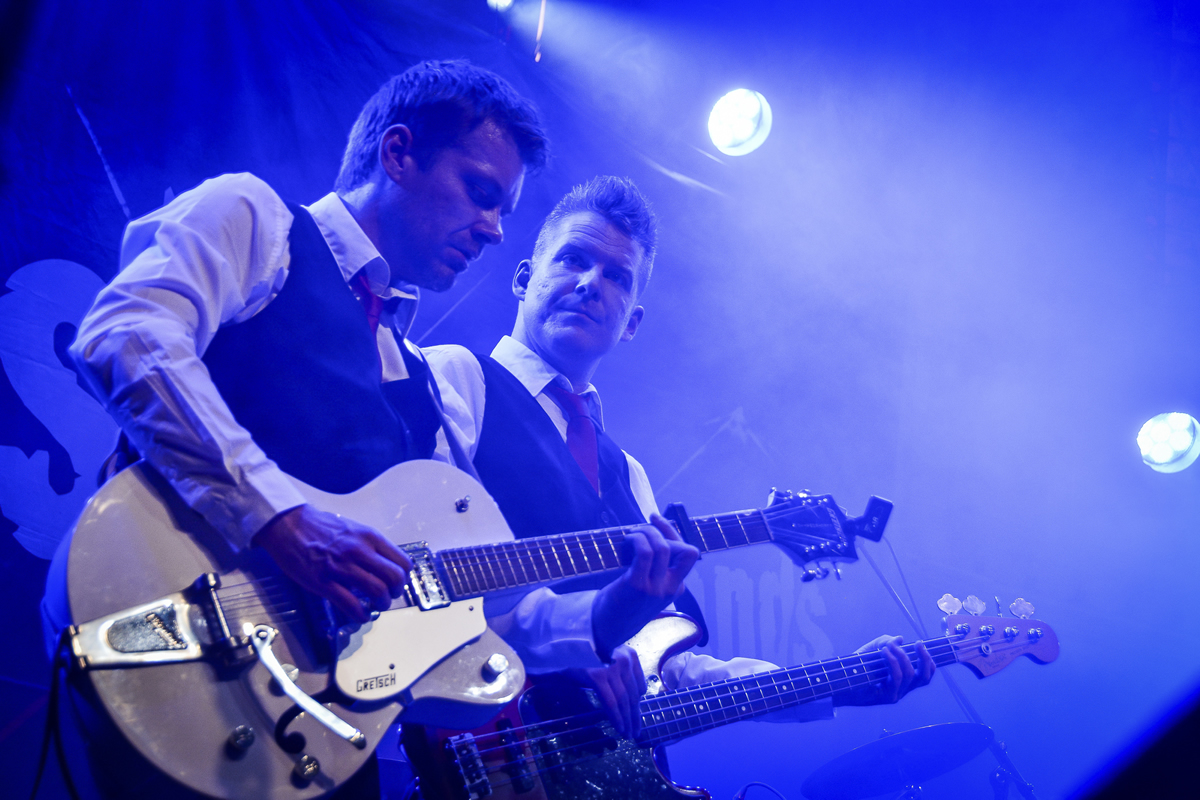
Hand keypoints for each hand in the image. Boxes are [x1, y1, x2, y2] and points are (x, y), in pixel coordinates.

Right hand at [253, 504, 412, 622]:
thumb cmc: (320, 526)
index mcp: (369, 537)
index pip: (402, 561)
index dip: (405, 576)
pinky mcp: (324, 582)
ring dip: (382, 603)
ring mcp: (342, 567)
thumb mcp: (353, 528)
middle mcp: (360, 551)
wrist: (289, 524)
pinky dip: (360, 614)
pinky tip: (361, 615)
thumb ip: (370, 545)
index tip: (399, 581)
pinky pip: (350, 604)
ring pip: (377, 591)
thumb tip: (384, 563)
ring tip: (378, 606)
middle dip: (397, 591)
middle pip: (394, 577)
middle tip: (390, 595)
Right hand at [575, 644, 646, 737]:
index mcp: (630, 655)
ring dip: (628, 720)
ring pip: (624, 700)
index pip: (639, 686)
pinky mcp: (598, 676)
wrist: (564, 644)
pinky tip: (619, 728)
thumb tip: (626, 700)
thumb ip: (618, 676)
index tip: (635, 717)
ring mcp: (611, 668)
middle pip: (633, 695)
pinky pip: (611, 702)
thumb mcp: (607, 661)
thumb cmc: (584, 654)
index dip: (638, 705)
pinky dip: (616, 717)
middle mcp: (624, 660)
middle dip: (635, 716)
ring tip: (628, 734)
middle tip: (636, 732)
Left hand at [591, 513, 698, 659]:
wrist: (608, 628)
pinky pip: (645, 553)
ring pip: (663, 548)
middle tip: (643, 527)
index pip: (688, 553)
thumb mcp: (649, 584)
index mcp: (677, 587)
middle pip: (686, 551)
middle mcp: (671, 588)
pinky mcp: (638, 586)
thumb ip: (656, 565)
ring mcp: (656, 588)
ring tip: (632, 535)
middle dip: (664, 531)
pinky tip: (626, 542)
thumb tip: (654, 531)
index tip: (655, 519)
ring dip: (647, 533)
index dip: (672, 532)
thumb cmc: (625, 601)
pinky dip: (637, 540)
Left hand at [834, 635, 934, 706]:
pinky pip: (895, 679)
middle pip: (924, 677)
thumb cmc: (857, 666)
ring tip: (891, 646)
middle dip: (924, 658)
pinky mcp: (886, 697)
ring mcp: (895, 694)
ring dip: (903, 657)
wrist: (840, 680)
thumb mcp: (872, 650)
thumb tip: (900, 639)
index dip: (929, 662)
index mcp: (903, 680)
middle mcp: (902, 689)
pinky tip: (885, 652)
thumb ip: (885, 642)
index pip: (925, 675)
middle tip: (918, 644)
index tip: (922, 645)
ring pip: (910, 676)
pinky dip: (892, 663)